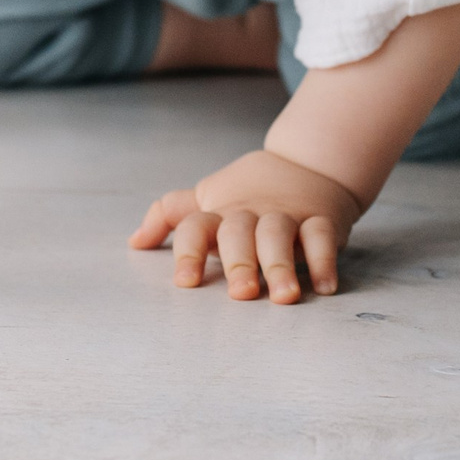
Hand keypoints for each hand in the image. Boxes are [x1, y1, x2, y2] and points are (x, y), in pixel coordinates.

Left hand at [128, 149, 361, 303]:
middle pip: (239, 231)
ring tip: (284, 296)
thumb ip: (170, 217)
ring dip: (281, 265)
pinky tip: (324, 286)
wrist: (306, 163)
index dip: (188, 252)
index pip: (195, 225)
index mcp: (219, 211)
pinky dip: (324, 260)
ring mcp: (286, 214)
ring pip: (280, 234)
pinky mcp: (321, 219)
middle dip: (239, 262)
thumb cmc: (247, 193)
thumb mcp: (206, 198)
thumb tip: (134, 241)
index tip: (184, 283)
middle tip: (241, 294)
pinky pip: (322, 236)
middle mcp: (250, 212)